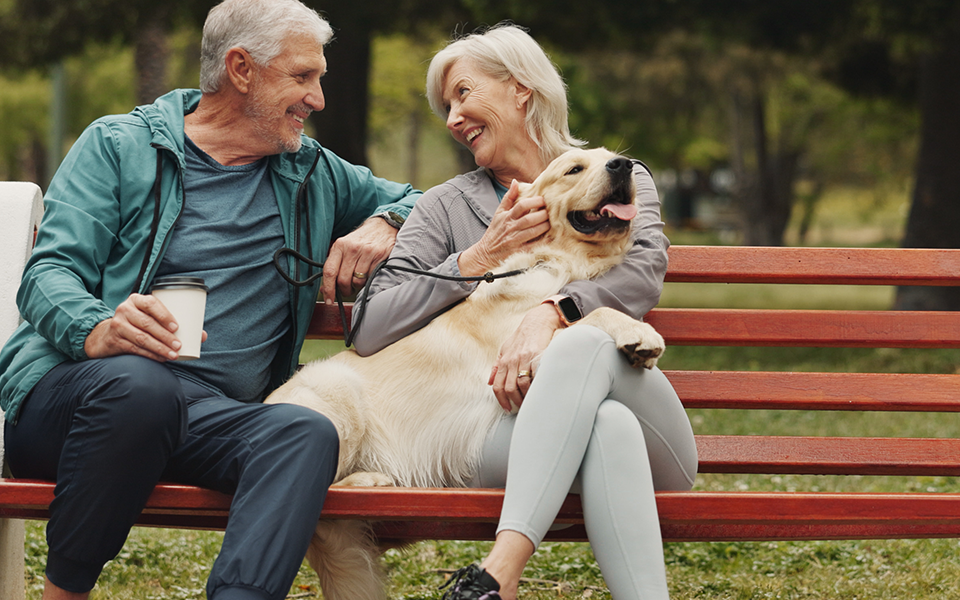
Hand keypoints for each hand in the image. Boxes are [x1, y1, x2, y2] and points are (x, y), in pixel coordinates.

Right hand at [84, 293, 205, 361]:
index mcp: (137, 300)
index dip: (164, 315)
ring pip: (141, 337)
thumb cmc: (138, 323)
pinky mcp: (115, 340)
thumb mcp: (151, 317)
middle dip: (165, 336)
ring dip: (160, 348)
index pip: (151, 303)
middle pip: (147, 323)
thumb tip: (202, 336)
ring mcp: (118, 325)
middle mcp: (125, 309)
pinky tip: (161, 358)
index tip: (177, 327)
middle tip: (179, 345)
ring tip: (173, 354)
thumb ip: (173, 323)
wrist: (107, 334)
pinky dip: (150, 355)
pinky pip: (135, 348)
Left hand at [322, 217, 397, 302]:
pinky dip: (368, 280)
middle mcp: (352, 248)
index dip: (328, 289)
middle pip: (343, 279)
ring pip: (357, 281)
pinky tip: (369, 273)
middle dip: (344, 290)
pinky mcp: (379, 256)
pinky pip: (370, 277)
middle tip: (347, 290)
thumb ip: (334, 266)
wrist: (383, 227)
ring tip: (359, 279)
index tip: (329, 299)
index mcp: (339, 246)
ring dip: (357, 286)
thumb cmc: (361, 241)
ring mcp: (366, 252)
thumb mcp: (344, 248)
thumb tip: (325, 288)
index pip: (329, 271)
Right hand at [459, 180, 549, 276]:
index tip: (543, 200)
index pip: (522, 205)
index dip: (535, 201)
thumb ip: (508, 198)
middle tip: (552, 211)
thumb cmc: (494, 233)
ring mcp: (515, 241)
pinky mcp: (519, 252)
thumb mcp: (498, 213)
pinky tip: (551, 237)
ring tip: (552, 222)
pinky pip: (533, 246)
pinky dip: (543, 242)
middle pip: (530, 219)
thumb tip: (515, 182)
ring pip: (533, 231)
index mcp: (507, 217)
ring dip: (545, 226)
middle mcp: (511, 228)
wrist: (485, 254)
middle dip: (543, 214)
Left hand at [489, 303, 562, 410]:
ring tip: (530, 401)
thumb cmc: (522, 337)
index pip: (497, 386)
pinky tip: (538, 390)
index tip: (507, 408)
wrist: (537, 322)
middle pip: (509, 388)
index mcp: (503, 361)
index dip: (501, 400)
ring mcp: (524, 359)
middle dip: (514, 401)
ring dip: (526, 396)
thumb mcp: (505, 349)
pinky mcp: (537, 356)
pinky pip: (535, 375)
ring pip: (522, 384)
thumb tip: (490, 381)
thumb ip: (497, 366)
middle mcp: (512, 360)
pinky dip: (537, 385)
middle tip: (520, 407)